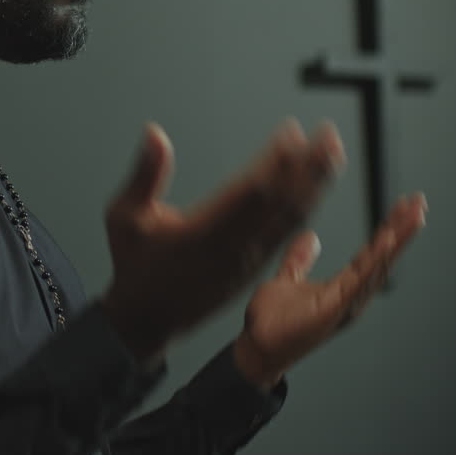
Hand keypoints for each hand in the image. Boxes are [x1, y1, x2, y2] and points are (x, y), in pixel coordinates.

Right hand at [100, 120, 345, 360]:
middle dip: (308, 168)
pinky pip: (284, 233)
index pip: (249, 193)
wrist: (146, 321)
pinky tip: (314, 187)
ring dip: (313, 186)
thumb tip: (154, 133)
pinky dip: (302, 206)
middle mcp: (232, 250)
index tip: (293, 133)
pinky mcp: (253, 267)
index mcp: (202, 236)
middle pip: (280, 204)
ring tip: (331, 154)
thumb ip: (144, 175)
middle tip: (328, 137)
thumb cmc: (134, 264)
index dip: (275, 162)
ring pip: (288, 219)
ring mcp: (246, 261)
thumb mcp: (124, 218)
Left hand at [232, 193, 426, 388]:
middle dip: (402, 230)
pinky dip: (375, 260)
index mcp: (343, 289)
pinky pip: (358, 280)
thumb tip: (311, 236)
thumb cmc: (271, 323)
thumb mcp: (287, 280)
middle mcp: (351, 297)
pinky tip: (387, 240)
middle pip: (382, 258)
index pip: (371, 253)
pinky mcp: (334, 310)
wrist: (255, 350)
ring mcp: (345, 304)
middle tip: (419, 203)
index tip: (403, 206)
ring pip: (377, 267)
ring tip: (413, 216)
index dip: (388, 230)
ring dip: (396, 240)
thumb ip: (300, 259)